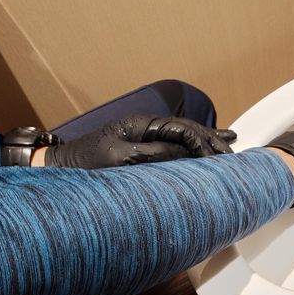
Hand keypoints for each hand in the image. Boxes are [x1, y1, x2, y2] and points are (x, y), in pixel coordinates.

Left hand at [44, 115, 236, 168]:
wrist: (60, 169)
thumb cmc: (85, 166)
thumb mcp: (121, 160)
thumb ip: (155, 154)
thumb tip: (187, 154)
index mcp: (142, 125)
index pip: (183, 130)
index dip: (203, 144)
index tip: (217, 161)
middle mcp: (147, 128)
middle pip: (188, 130)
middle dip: (212, 141)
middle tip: (233, 155)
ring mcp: (146, 137)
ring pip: (185, 136)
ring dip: (208, 142)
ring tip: (231, 145)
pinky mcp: (144, 149)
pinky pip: (177, 145)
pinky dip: (195, 146)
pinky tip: (210, 146)